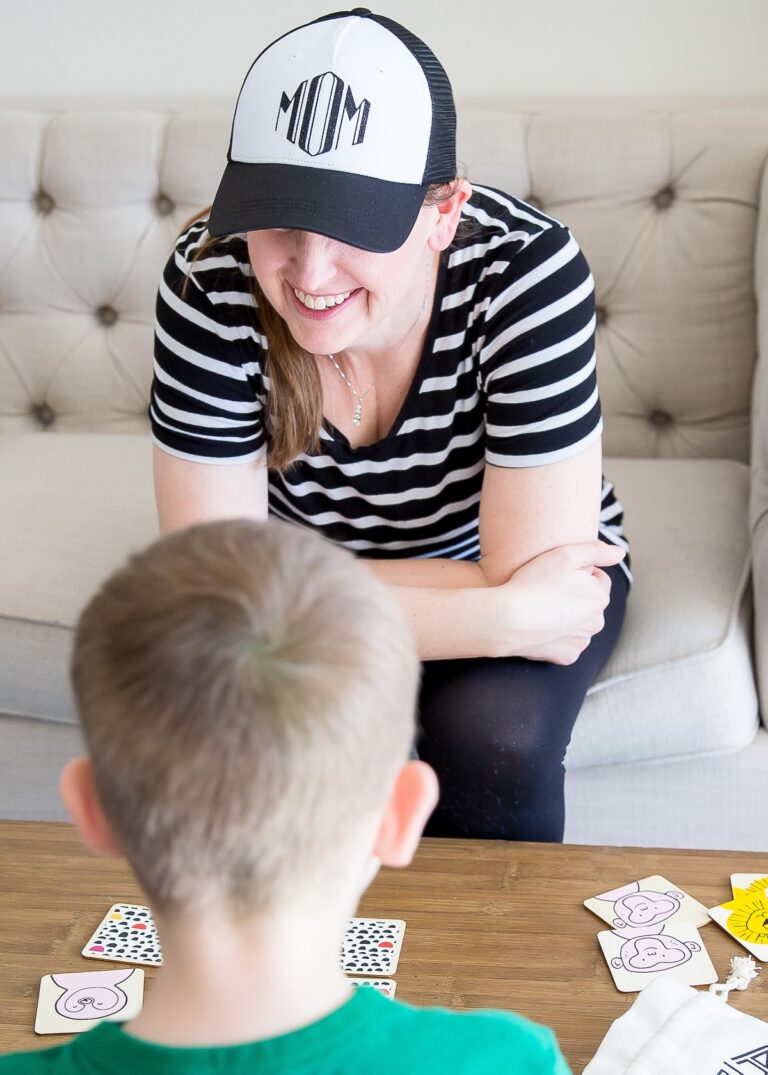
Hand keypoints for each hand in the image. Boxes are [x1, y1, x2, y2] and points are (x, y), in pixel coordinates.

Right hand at [494, 541, 625, 663]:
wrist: (507, 620)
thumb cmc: (534, 584)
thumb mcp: (566, 554)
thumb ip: (597, 550)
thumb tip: (619, 553)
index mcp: (600, 597)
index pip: (597, 578)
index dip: (576, 573)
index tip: (557, 575)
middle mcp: (596, 622)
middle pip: (588, 602)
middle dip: (574, 596)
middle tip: (548, 590)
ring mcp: (581, 642)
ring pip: (578, 623)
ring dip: (566, 616)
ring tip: (542, 609)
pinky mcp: (566, 657)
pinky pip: (566, 643)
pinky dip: (556, 636)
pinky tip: (541, 627)